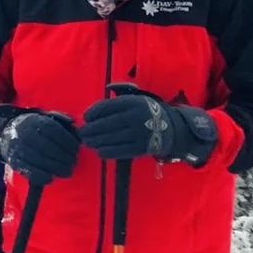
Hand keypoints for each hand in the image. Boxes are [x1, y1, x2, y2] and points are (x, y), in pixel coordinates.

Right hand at [0, 111, 79, 185]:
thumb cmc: (32, 126)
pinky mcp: (14, 161)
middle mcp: (25, 134)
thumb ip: (59, 117)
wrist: (4, 134)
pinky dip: (42, 176)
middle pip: (48, 147)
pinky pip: (29, 171)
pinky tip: (51, 177)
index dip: (68, 141)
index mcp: (34, 121)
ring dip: (56, 168)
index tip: (76, 148)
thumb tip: (73, 121)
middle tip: (74, 161)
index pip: (54, 131)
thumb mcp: (44, 117)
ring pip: (40, 160)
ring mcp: (18, 148)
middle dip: (64, 156)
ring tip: (67, 171)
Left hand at [80, 94, 213, 164]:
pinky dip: (107, 152)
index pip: (108, 106)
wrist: (171, 128)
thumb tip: (90, 114)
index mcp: (133, 103)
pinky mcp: (142, 148)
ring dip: (96, 141)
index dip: (93, 112)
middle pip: (107, 124)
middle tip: (82, 133)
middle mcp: (137, 117)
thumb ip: (114, 104)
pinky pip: (120, 151)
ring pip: (111, 138)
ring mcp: (140, 134)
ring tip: (88, 142)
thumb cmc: (145, 113)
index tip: (86, 117)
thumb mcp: (134, 101)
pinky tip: (99, 151)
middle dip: (90, 129)